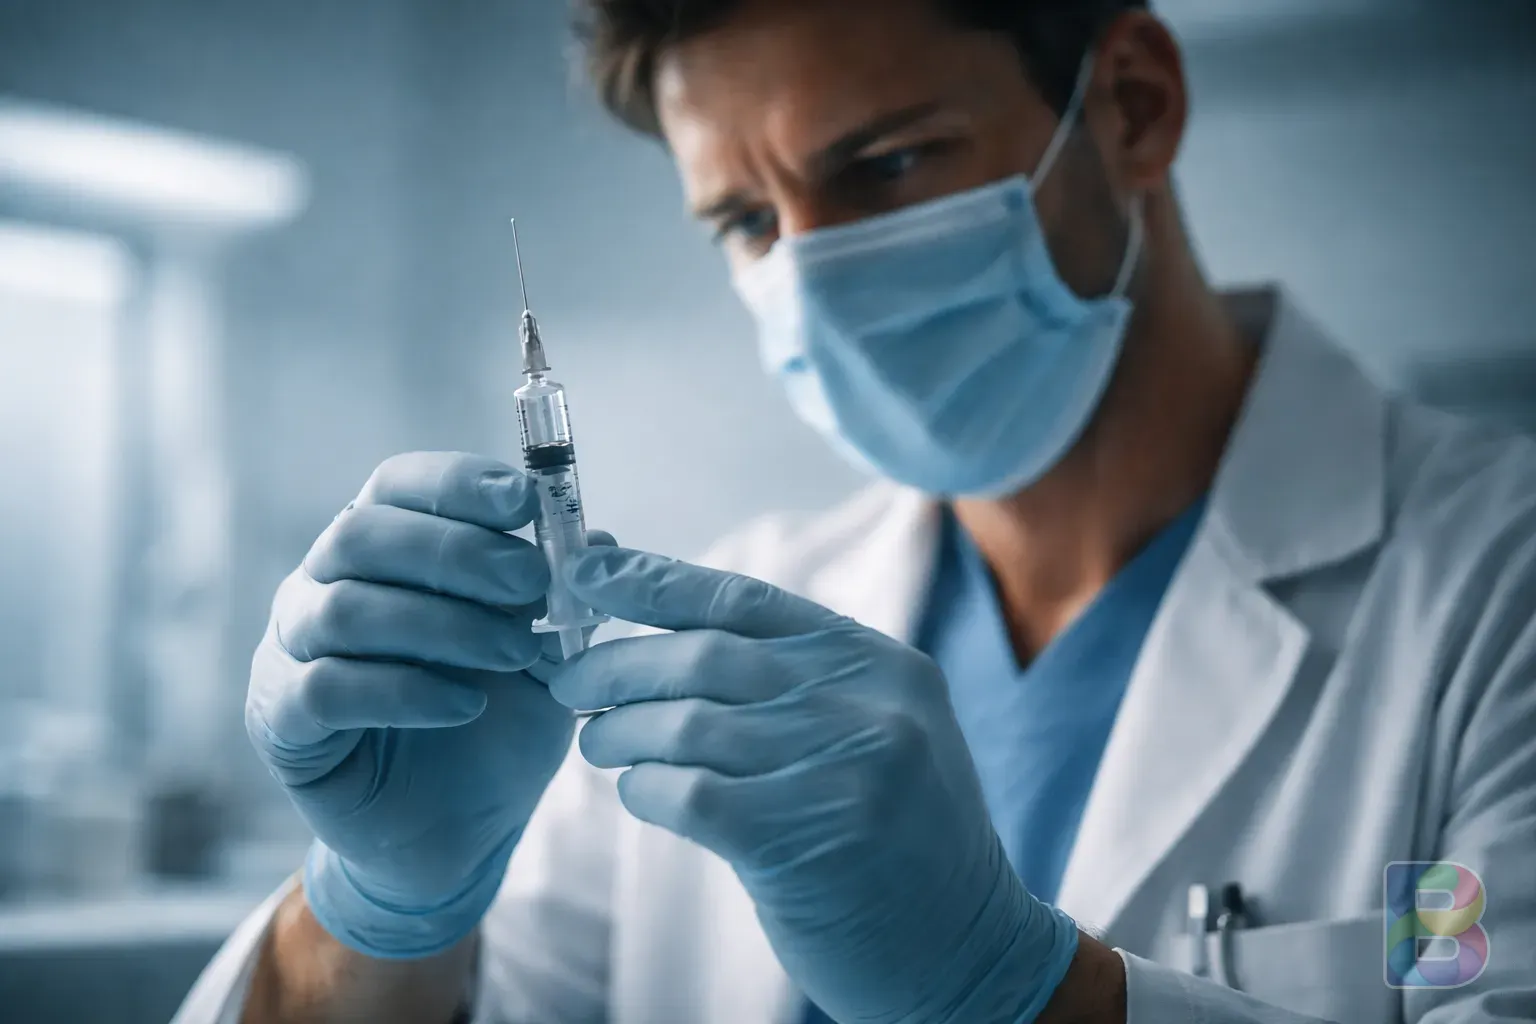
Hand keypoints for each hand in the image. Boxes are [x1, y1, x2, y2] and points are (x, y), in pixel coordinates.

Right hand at [246, 452, 609, 958]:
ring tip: (514, 654)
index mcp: (382, 549)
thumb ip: (561, 598)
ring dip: (442, 624)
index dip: (456, 484)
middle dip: (456, 553)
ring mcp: (290, 650)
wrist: (458, 832)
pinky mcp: (281, 721)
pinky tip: (464, 705)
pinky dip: (405, 692)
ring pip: (344, 608)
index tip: (525, 499)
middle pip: (361, 534)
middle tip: (530, 585)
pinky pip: (326, 688)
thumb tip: (602, 542)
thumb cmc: (494, 723)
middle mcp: (321, 584)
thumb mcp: (545, 653)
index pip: (397, 484)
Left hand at [548, 547, 1079, 1023]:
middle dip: (618, 663)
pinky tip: (639, 793)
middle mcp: (869, 703)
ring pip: (686, 724)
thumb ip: (797, 683)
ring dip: (621, 732)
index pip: (744, 599)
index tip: (588, 576)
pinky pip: (688, 793)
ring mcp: (842, 768)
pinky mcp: (804, 839)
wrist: (966, 952)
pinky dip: (646, 789)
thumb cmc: (898, 840)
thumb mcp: (877, 733)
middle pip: (705, 656)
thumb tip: (666, 638)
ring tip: (596, 744)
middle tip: (569, 681)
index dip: (655, 580)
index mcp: (880, 663)